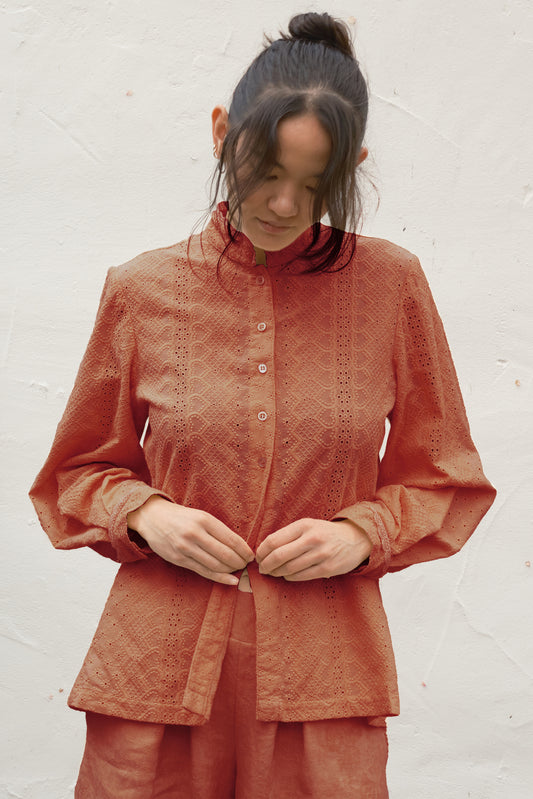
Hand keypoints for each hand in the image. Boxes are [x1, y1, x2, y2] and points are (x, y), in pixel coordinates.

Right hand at [127, 496, 253, 585]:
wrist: (152, 517)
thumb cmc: (181, 517)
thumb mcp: (200, 516)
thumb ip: (217, 530)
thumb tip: (239, 546)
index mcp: (204, 520)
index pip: (231, 539)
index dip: (244, 550)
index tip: (251, 556)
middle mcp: (195, 533)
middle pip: (225, 553)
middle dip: (240, 562)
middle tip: (247, 565)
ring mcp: (186, 547)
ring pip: (215, 564)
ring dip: (231, 570)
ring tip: (238, 571)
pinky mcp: (179, 559)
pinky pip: (203, 571)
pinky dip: (219, 578)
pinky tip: (231, 580)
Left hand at [256, 518, 371, 580]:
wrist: (355, 539)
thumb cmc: (325, 533)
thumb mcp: (308, 526)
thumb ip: (288, 535)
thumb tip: (264, 550)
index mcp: (304, 525)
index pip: (274, 540)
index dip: (261, 551)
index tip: (258, 557)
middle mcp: (312, 538)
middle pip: (278, 556)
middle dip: (266, 565)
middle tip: (262, 569)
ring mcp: (320, 554)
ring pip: (288, 568)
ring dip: (277, 573)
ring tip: (273, 572)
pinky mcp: (327, 568)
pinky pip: (301, 576)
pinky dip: (289, 577)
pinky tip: (287, 575)